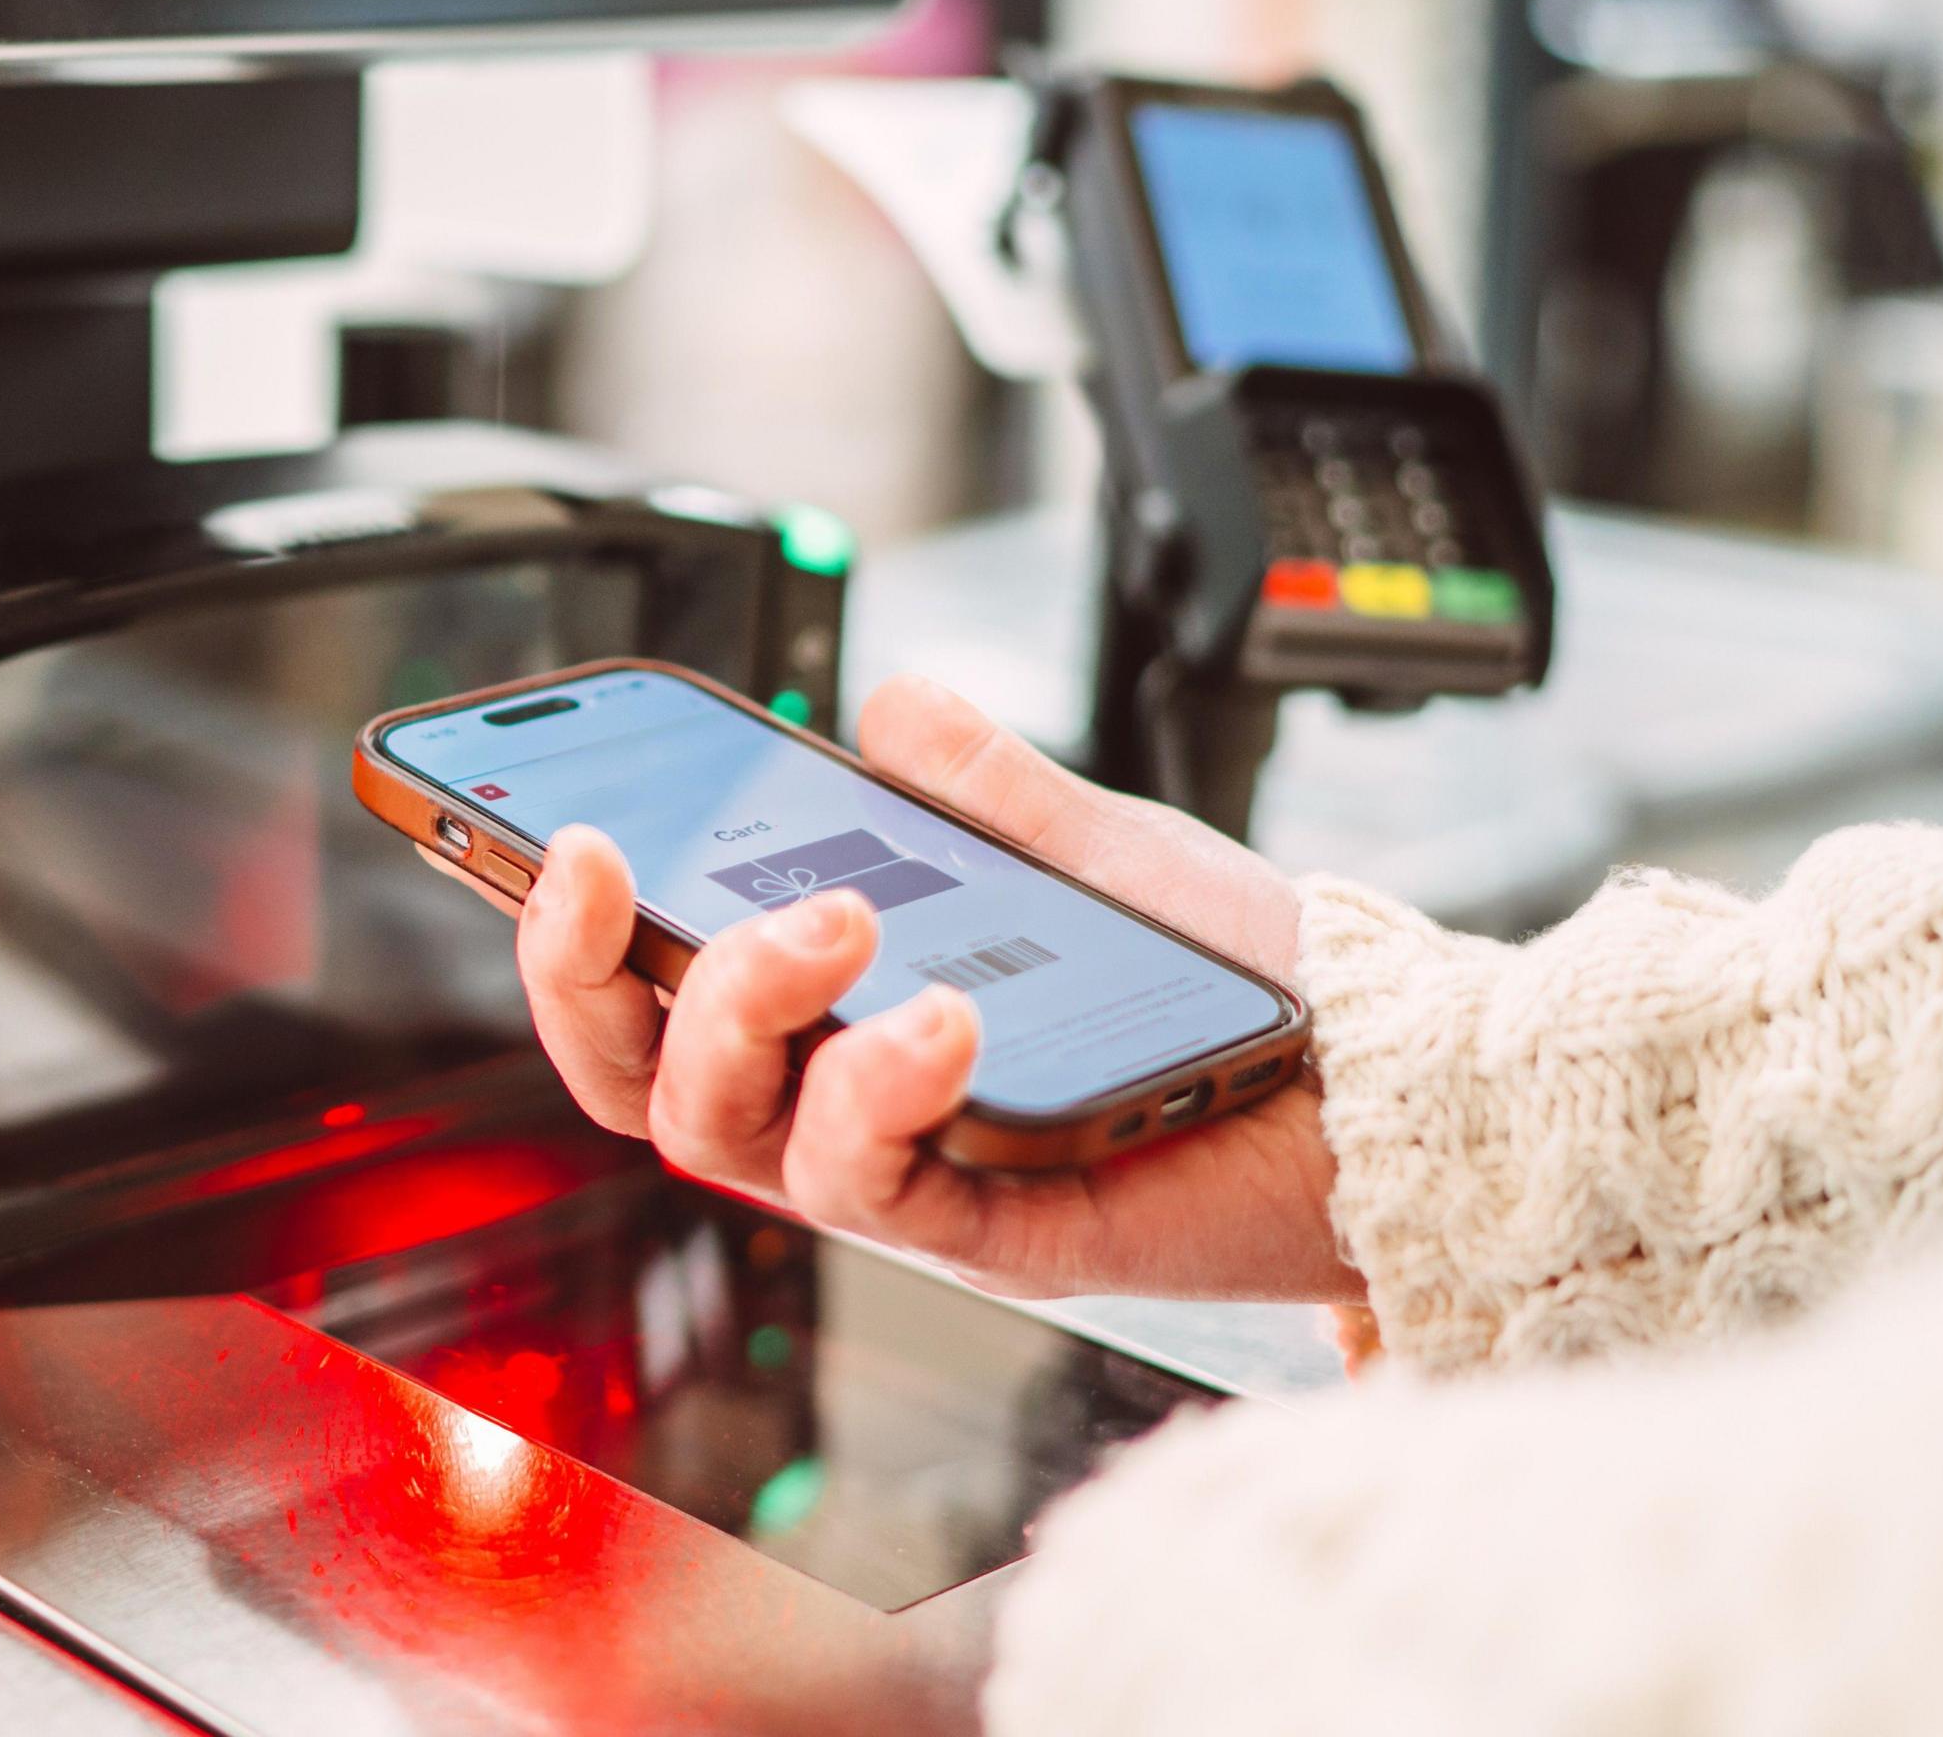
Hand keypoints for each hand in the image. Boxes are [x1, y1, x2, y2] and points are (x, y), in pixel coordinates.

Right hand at [504, 674, 1360, 1304]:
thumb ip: (981, 789)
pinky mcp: (995, 1234)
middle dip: (592, 974)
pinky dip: (885, 1095)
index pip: (652, 992)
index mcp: (837, 1013)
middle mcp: (847, 1101)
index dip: (570, 935)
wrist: (1383, 1075)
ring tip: (839, 918)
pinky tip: (939, 1014)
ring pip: (734, 1137)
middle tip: (614, 864)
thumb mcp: (1094, 847)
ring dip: (746, 1010)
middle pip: (644, 1076)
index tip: (559, 832)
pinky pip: (885, 1193)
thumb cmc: (1232, 977)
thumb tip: (885, 707)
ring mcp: (911, 1172)